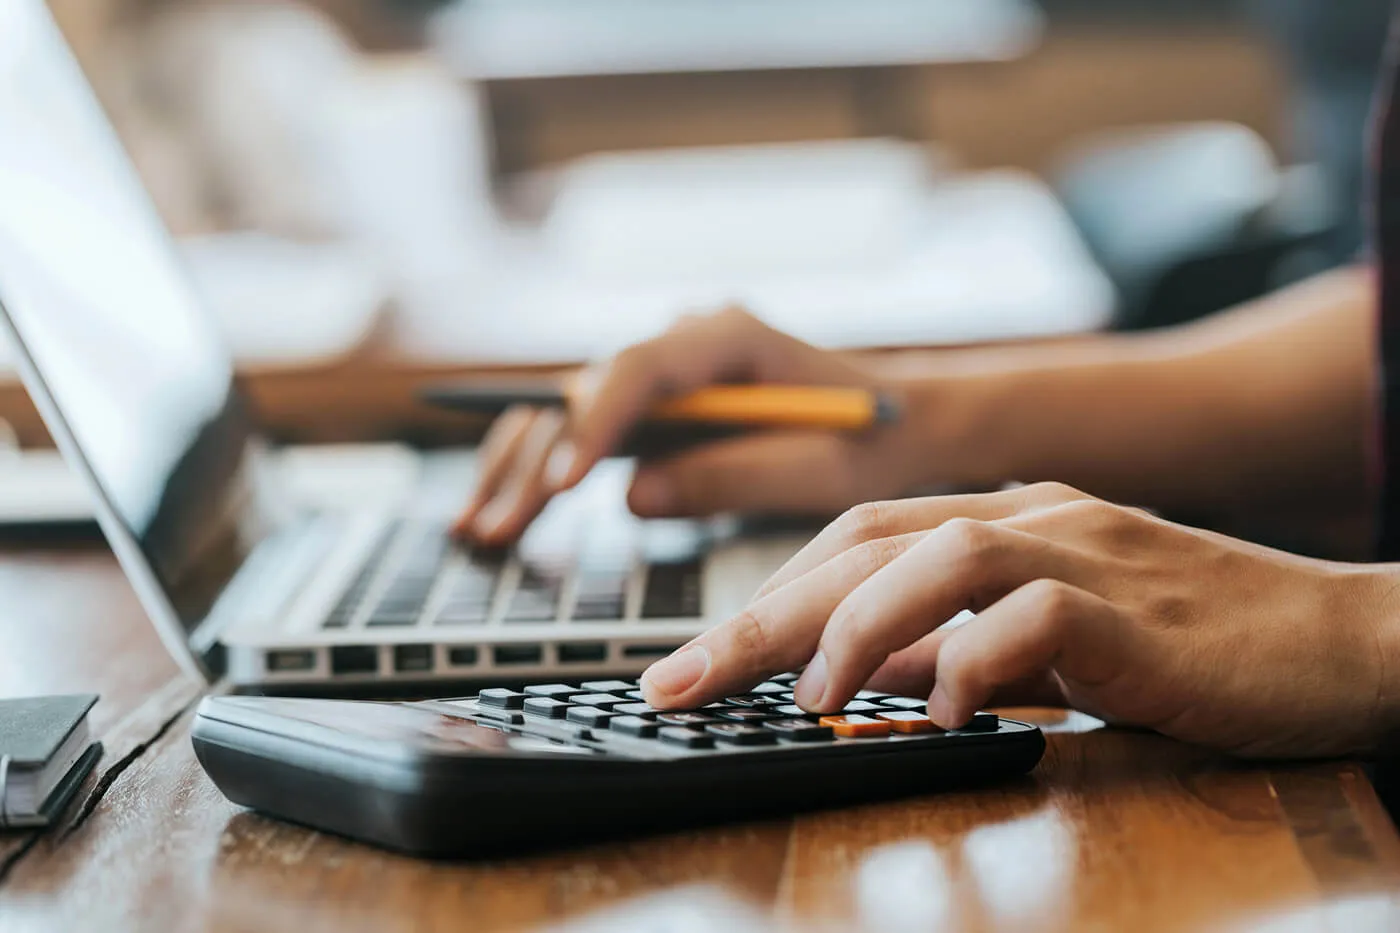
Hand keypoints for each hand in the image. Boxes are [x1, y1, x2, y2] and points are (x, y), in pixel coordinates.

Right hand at [455, 307, 920, 542]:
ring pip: (570, 409)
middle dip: (534, 461)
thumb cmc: (876, 440)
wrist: (906, 420)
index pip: (641, 370)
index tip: (563, 484)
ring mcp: (667, 370)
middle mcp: (685, 340)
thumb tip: (631, 495)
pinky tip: (501, 511)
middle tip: (492, 529)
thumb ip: (731, 476)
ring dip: (520, 467)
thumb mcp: (820, 468)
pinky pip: (588, 432)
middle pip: (585, 391)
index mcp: (729, 337)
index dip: (594, 425)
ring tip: (475, 530)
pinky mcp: (660, 405)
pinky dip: (544, 470)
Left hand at [639, 482, 1399, 757]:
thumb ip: (961, 645)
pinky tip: (944, 711)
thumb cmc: (1191, 646)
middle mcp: (1033, 517)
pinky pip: (1032, 618)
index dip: (766, 596)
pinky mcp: (1136, 605)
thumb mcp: (1051, 645)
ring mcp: (1085, 551)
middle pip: (864, 544)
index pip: (856, 542)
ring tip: (805, 698)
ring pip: (934, 555)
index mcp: (1005, 519)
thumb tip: (864, 677)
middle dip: (759, 616)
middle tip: (679, 681)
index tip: (691, 662)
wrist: (1338, 640)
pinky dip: (972, 662)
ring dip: (852, 628)